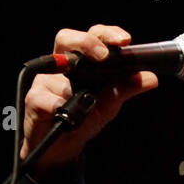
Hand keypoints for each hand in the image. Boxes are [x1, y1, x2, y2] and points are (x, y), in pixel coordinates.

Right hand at [20, 23, 158, 172]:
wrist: (61, 149)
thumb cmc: (82, 120)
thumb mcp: (109, 105)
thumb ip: (125, 89)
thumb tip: (150, 78)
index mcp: (81, 62)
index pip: (93, 36)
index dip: (106, 34)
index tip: (124, 40)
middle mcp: (61, 66)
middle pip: (66, 38)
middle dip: (86, 42)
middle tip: (104, 55)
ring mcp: (45, 81)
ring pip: (58, 71)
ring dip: (74, 87)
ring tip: (86, 103)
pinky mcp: (33, 99)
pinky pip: (47, 99)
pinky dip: (60, 107)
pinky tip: (67, 117)